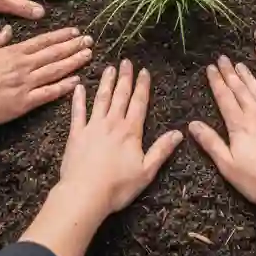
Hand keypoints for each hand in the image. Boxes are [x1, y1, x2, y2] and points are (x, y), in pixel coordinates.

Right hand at [0, 26, 92, 128]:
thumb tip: (9, 29)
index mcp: (13, 52)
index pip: (43, 41)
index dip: (61, 36)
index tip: (75, 32)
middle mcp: (23, 65)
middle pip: (54, 53)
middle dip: (73, 46)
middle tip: (90, 41)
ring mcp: (25, 84)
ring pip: (55, 71)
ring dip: (74, 62)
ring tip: (88, 55)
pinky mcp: (24, 103)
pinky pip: (48, 94)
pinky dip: (63, 87)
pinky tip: (76, 81)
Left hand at [58, 60, 182, 216]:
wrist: (85, 193)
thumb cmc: (118, 186)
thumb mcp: (146, 171)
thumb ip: (161, 150)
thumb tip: (179, 133)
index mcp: (130, 131)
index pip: (139, 103)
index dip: (142, 86)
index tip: (144, 71)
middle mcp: (112, 123)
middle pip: (120, 96)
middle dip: (125, 78)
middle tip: (126, 61)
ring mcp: (93, 126)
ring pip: (101, 99)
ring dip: (106, 83)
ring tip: (109, 68)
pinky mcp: (76, 134)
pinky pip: (77, 112)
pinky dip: (78, 99)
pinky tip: (79, 87)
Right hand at [189, 57, 255, 209]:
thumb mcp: (228, 165)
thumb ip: (211, 143)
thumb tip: (192, 124)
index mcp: (239, 125)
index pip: (224, 98)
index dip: (216, 82)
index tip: (210, 67)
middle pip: (240, 90)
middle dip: (229, 73)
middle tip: (223, 58)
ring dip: (248, 77)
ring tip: (240, 64)